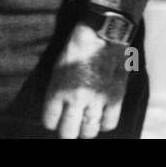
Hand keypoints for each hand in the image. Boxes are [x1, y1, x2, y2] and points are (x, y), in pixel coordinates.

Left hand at [42, 22, 132, 138]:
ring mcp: (97, 99)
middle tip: (69, 127)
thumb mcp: (58, 68)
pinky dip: (104, 124)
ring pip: (89, 131)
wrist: (103, 33)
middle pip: (68, 133)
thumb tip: (58, 112)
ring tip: (85, 124)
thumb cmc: (78, 47)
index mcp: (58, 88)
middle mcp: (76, 97)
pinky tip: (101, 117)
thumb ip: (57, 91)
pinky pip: (109, 123)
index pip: (50, 120)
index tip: (54, 120)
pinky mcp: (115, 97)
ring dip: (85, 129)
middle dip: (67, 133)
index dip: (51, 122)